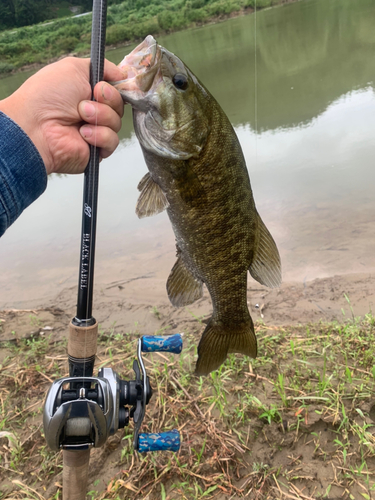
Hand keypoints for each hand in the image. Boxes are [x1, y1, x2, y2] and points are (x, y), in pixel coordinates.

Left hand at [0, 57, 123, 174]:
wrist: (36, 126)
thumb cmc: (48, 95)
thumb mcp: (74, 68)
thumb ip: (103, 67)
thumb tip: (123, 74)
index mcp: (88, 92)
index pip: (116, 89)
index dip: (117, 87)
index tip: (105, 84)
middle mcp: (93, 111)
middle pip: (120, 105)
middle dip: (108, 99)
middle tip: (88, 98)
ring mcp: (96, 131)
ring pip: (117, 123)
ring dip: (101, 116)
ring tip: (80, 116)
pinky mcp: (97, 150)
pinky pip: (112, 141)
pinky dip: (99, 135)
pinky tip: (82, 134)